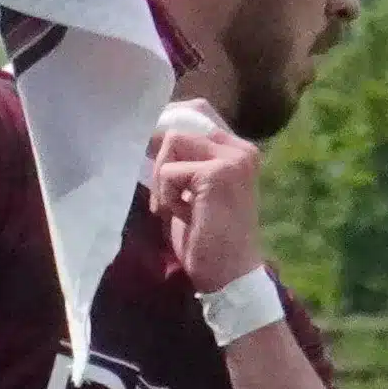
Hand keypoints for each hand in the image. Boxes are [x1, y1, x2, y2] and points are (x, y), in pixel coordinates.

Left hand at [146, 100, 266, 295]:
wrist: (229, 276)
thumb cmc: (207, 238)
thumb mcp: (193, 190)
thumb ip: (182, 161)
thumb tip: (146, 134)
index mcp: (238, 150)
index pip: (196, 113)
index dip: (166, 126)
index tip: (149, 149)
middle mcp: (241, 149)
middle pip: (180, 124)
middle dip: (159, 155)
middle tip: (158, 188)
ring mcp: (232, 159)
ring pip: (172, 142)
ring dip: (162, 179)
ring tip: (176, 208)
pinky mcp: (217, 174)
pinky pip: (169, 172)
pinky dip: (166, 197)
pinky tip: (185, 217)